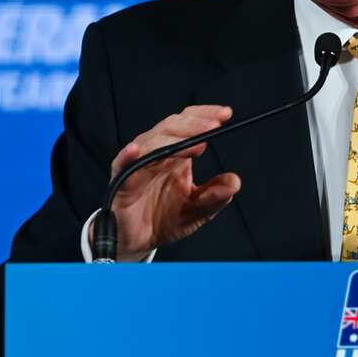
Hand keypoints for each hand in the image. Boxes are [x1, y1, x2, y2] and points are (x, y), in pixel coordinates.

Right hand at [93, 105, 239, 260]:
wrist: (140, 242)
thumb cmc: (165, 219)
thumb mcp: (198, 209)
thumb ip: (215, 196)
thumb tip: (234, 182)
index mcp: (175, 155)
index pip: (187, 124)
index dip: (204, 115)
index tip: (226, 114)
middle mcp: (156, 155)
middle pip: (171, 127)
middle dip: (194, 125)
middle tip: (214, 126)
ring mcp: (138, 166)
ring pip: (151, 142)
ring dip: (173, 140)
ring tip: (197, 142)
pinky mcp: (122, 183)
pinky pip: (122, 165)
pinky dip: (128, 156)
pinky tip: (136, 150)